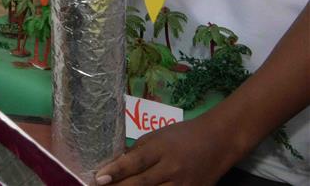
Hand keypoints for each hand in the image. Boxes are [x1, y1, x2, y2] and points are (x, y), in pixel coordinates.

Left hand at [96, 115, 239, 185]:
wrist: (219, 141)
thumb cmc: (182, 136)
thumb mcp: (156, 137)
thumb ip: (137, 152)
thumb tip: (113, 166)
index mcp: (160, 149)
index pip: (134, 162)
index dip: (115, 171)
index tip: (98, 178)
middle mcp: (171, 169)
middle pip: (141, 184)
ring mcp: (183, 185)